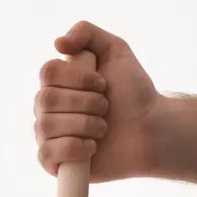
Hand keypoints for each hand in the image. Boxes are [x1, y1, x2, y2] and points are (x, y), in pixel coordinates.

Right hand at [35, 21, 163, 182]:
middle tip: (107, 108)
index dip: (77, 79)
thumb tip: (57, 44)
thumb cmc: (134, 93)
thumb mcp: (116, 51)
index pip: (47, 73)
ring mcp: (50, 137)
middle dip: (85, 103)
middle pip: (46, 100)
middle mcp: (48, 109)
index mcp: (57, 83)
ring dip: (84, 125)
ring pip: (46, 127)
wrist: (151, 131)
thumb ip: (86, 33)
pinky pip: (46, 154)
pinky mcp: (56, 164)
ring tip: (104, 128)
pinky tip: (92, 147)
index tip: (103, 84)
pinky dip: (73, 149)